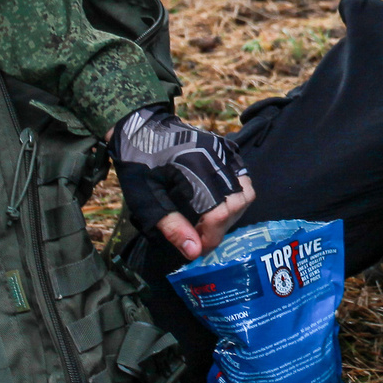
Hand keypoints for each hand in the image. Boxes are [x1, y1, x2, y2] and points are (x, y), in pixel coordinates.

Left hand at [114, 107, 256, 260]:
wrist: (139, 129)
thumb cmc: (137, 167)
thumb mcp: (146, 200)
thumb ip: (172, 227)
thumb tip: (195, 253)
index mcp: (195, 170)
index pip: (219, 213)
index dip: (210, 238)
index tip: (197, 250)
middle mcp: (216, 158)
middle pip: (237, 204)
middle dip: (220, 227)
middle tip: (199, 236)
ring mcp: (224, 151)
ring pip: (245, 191)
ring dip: (231, 213)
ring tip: (207, 221)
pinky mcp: (226, 149)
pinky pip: (242, 178)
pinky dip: (234, 196)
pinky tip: (214, 204)